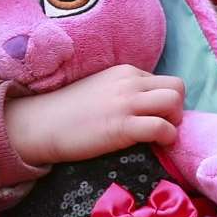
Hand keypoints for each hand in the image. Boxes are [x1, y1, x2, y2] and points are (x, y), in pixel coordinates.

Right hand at [3, 64, 185, 165]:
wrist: (39, 125)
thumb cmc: (68, 111)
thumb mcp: (102, 89)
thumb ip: (125, 91)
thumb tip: (148, 104)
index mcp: (126, 72)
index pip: (165, 81)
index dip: (165, 100)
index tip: (155, 115)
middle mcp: (129, 83)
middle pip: (177, 87)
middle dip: (177, 107)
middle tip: (164, 124)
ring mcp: (126, 103)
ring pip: (174, 102)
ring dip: (175, 120)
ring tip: (161, 134)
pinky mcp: (122, 126)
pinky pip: (162, 127)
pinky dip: (168, 137)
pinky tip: (158, 144)